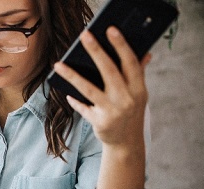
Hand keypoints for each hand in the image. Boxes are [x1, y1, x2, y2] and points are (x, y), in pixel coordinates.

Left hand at [53, 27, 149, 150]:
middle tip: (84, 36)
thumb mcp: (138, 94)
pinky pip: (82, 107)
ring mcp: (112, 111)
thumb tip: (145, 53)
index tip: (110, 30)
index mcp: (138, 88)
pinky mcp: (99, 122)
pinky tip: (66, 94)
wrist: (127, 142)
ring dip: (72, 76)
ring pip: (88, 88)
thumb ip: (138, 74)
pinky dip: (74, 100)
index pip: (130, 62)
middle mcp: (127, 98)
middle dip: (96, 51)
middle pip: (109, 71)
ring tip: (58, 65)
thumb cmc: (130, 112)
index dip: (121, 46)